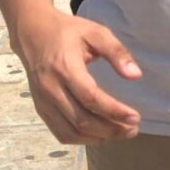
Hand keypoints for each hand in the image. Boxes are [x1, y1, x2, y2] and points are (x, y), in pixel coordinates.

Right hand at [13, 5, 142, 144]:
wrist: (33, 32)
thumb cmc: (68, 31)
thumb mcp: (95, 32)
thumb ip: (116, 52)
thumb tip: (136, 75)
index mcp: (65, 67)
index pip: (91, 98)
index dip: (114, 111)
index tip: (135, 117)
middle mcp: (51, 88)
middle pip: (82, 120)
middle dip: (110, 129)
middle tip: (132, 128)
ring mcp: (43, 101)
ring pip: (71, 131)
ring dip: (98, 137)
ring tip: (120, 132)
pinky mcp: (40, 108)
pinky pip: (60, 132)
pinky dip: (81, 138)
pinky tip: (98, 134)